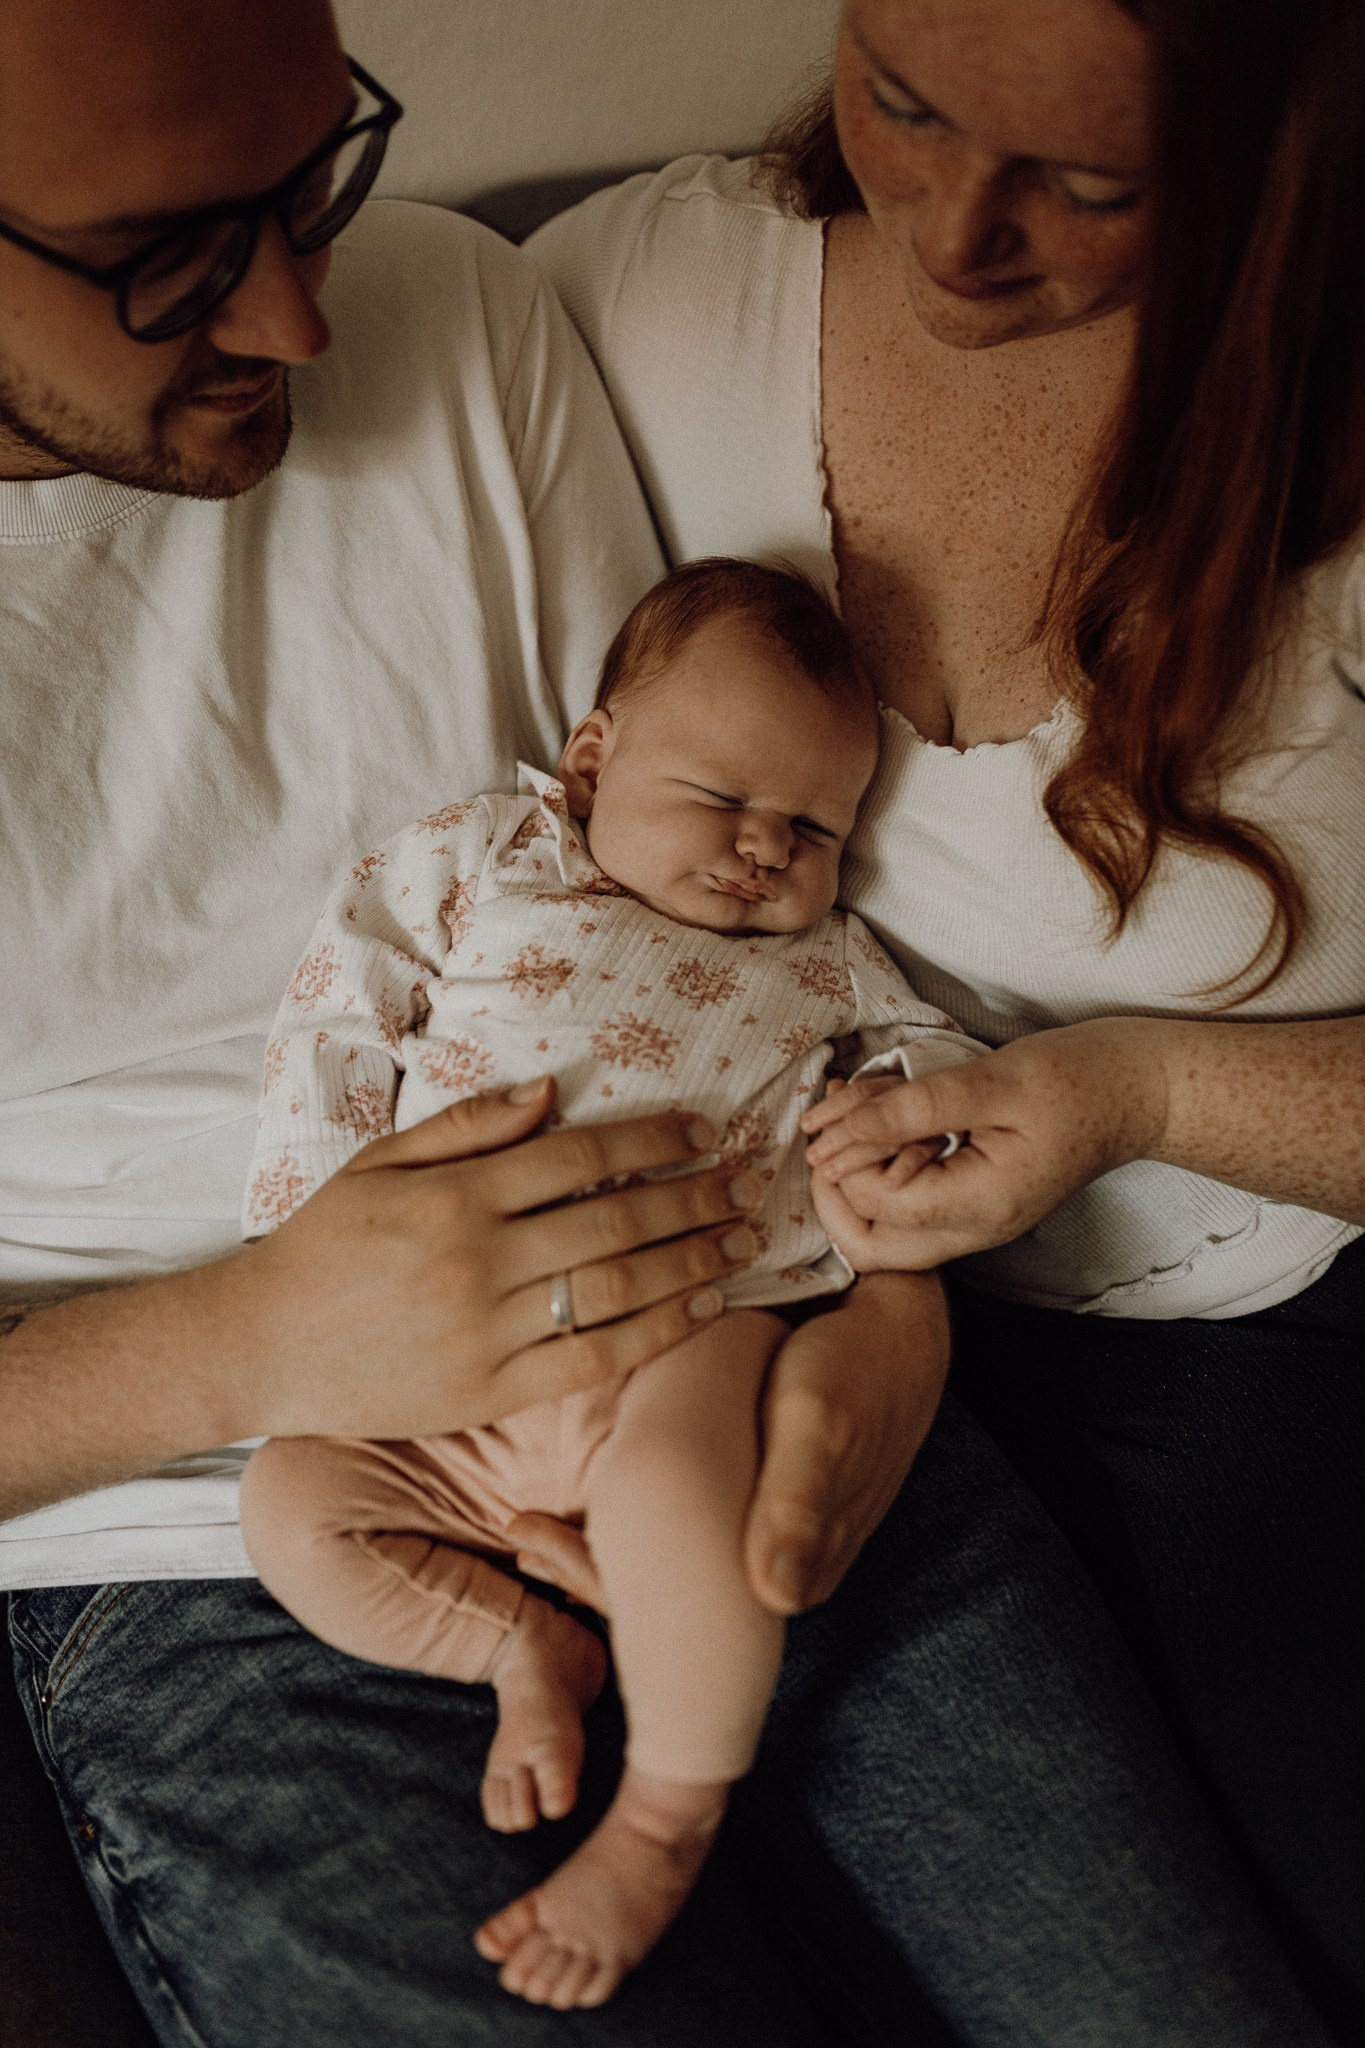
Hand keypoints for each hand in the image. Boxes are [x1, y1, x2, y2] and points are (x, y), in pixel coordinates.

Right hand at [220, 1078, 762, 1441]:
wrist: (263, 1346)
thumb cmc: (323, 1244)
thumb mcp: (382, 1163)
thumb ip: (468, 1126)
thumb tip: (552, 1090)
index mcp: (457, 1196)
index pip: (581, 1156)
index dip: (654, 1138)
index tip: (704, 1130)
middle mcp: (480, 1261)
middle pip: (615, 1219)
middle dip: (694, 1197)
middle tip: (747, 1183)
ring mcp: (489, 1331)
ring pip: (617, 1289)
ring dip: (692, 1261)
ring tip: (741, 1240)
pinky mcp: (492, 1391)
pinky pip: (594, 1359)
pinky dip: (658, 1332)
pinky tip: (702, 1307)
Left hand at [508, 1272, 949, 1619]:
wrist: (902, 1332)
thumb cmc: (857, 1368)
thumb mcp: (823, 1424)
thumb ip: (798, 1506)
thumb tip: (770, 1597)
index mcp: (790, 1571)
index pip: (687, 1617)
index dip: (606, 1588)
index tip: (535, 1549)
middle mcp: (778, 1570)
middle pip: (672, 1601)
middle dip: (589, 1575)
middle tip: (521, 1537)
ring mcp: (773, 1540)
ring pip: (675, 1569)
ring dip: (605, 1551)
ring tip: (531, 1528)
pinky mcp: (768, 1506)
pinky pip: (693, 1530)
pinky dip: (635, 1520)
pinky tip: (590, 1496)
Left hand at [802, 1019, 1164, 1268]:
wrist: (1141, 1092)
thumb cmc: (1080, 1080)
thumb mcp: (995, 1082)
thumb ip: (917, 1108)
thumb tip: (844, 1129)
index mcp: (980, 1207)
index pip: (878, 1206)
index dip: (845, 1159)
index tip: (835, 1107)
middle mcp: (974, 1229)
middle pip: (870, 1245)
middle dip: (835, 1186)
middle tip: (828, 1123)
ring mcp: (975, 1221)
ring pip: (885, 1228)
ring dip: (856, 1169)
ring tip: (851, 1102)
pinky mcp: (974, 1200)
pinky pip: (911, 1202)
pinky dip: (884, 1162)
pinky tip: (881, 1108)